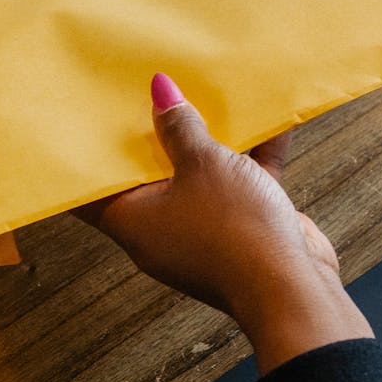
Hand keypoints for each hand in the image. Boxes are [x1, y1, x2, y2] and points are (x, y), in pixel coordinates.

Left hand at [84, 73, 371, 372]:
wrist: (293, 289)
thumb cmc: (233, 229)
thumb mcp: (203, 165)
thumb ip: (180, 128)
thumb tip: (159, 92)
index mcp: (132, 220)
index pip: (93, 187)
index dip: (90, 154)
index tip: (88, 121)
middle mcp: (161, 228)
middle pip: (150, 174)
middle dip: (153, 134)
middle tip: (147, 92)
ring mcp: (201, 230)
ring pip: (199, 176)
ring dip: (207, 141)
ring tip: (205, 93)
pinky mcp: (241, 229)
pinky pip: (240, 184)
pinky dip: (252, 156)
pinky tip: (271, 118)